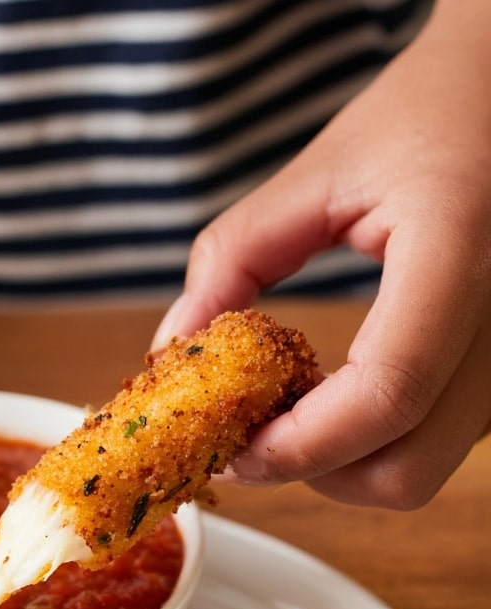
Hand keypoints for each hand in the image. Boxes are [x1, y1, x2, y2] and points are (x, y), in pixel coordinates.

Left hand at [152, 0, 490, 508]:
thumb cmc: (428, 114)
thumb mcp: (321, 168)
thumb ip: (235, 256)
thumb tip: (170, 347)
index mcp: (460, 249)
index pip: (387, 391)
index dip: (297, 442)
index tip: (229, 445)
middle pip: (402, 469)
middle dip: (308, 470)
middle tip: (245, 439)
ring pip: (417, 473)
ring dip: (337, 465)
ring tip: (284, 410)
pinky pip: (432, 447)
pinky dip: (370, 445)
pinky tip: (331, 395)